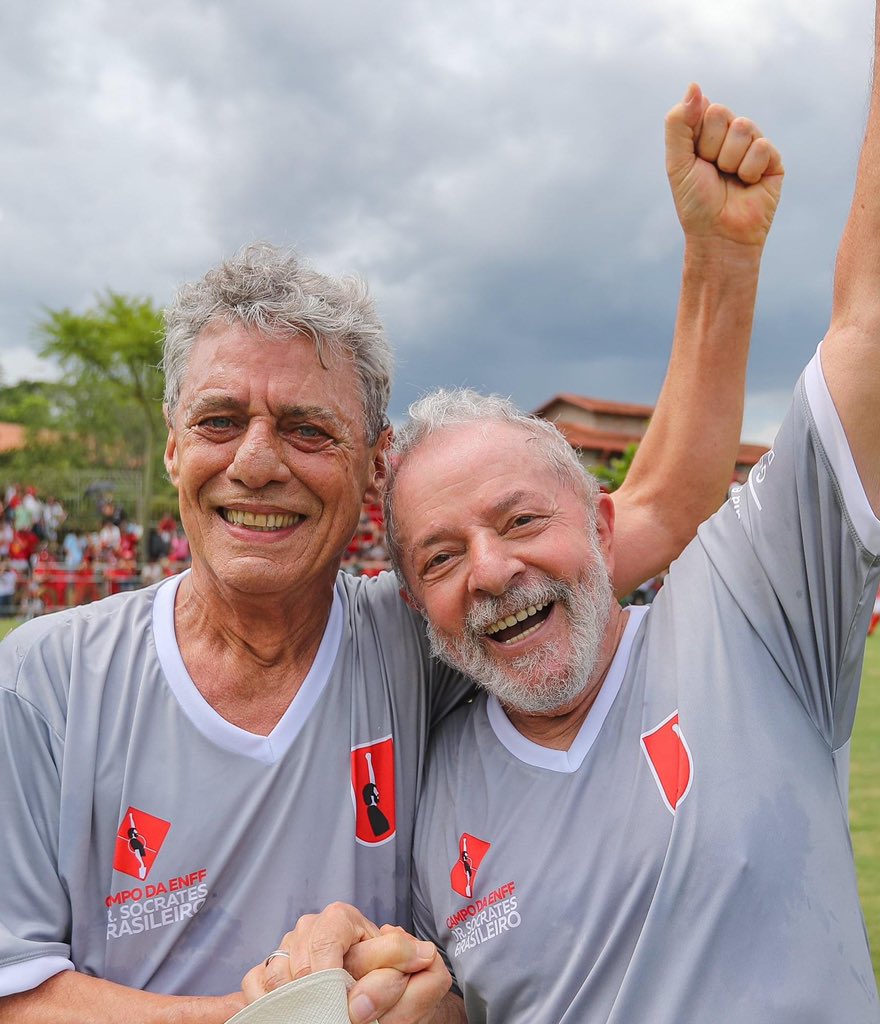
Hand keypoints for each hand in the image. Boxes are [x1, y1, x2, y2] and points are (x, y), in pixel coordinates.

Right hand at [241, 903, 450, 1023]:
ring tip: (321, 1012)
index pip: (326, 941)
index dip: (331, 975)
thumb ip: (412, 960)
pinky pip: (255, 987)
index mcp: (341, 919)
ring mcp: (283, 950)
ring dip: (297, 1004)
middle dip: (319, 996)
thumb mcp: (410, 970)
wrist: (378, 998)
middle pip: (299, 963)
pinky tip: (295, 1013)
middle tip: (339, 1014)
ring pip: (275, 977)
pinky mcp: (264, 972)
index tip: (343, 1003)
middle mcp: (308, 928)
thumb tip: (421, 954)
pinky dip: (270, 1005)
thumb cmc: (391, 981)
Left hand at [666, 82, 783, 247]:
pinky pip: (762, 146)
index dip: (696, 137)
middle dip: (712, 147)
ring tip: (730, 180)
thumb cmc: (695, 203)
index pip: (703, 109)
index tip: (695, 161)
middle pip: (722, 113)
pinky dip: (749, 169)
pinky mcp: (773, 160)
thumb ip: (678, 123)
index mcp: (705, 134)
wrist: (719, 235)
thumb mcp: (677, 162)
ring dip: (730, 160)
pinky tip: (748, 184)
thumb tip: (694, 85)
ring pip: (743, 127)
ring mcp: (752, 146)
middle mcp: (729, 136)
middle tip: (712, 172)